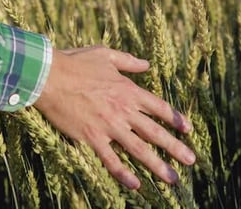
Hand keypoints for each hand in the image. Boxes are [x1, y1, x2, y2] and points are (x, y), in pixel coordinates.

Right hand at [34, 46, 194, 188]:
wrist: (49, 76)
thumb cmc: (75, 63)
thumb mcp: (105, 55)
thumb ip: (128, 61)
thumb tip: (146, 64)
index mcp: (128, 90)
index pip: (159, 108)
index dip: (176, 119)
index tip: (188, 130)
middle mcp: (123, 110)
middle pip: (156, 132)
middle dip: (175, 148)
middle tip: (191, 161)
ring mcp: (109, 126)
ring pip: (139, 149)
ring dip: (158, 165)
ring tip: (172, 179)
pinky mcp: (92, 137)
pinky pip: (111, 160)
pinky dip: (123, 173)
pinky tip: (135, 184)